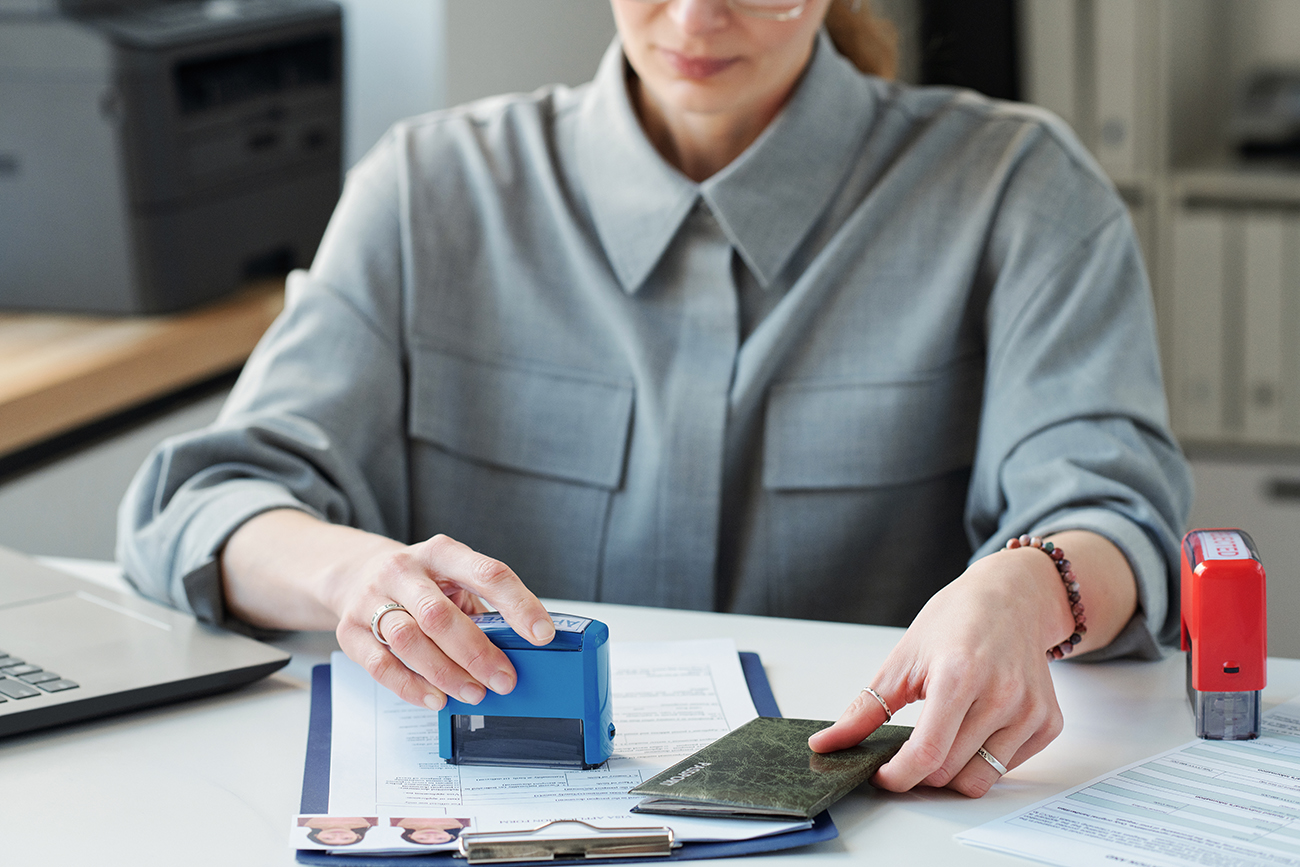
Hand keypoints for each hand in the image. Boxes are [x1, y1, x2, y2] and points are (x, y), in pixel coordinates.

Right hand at [330, 533, 555, 710]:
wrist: (356, 573)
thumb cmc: (420, 582)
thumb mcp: (453, 580)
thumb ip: (482, 608)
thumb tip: (521, 649)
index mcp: (442, 552)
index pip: (488, 574)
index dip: (519, 604)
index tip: (542, 634)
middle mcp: (404, 570)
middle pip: (441, 615)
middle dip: (477, 653)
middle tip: (503, 680)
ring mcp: (371, 598)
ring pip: (409, 641)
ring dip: (445, 674)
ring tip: (473, 692)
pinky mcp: (350, 629)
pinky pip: (380, 664)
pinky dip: (411, 687)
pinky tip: (435, 698)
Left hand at [808, 545, 1072, 796]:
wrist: (1011, 597)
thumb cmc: (956, 621)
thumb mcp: (902, 659)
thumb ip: (865, 709)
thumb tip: (828, 743)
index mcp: (958, 676)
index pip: (926, 754)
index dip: (897, 776)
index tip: (883, 775)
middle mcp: (1001, 696)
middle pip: (949, 772)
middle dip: (919, 771)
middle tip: (909, 749)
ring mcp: (1030, 711)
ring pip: (979, 779)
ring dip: (952, 771)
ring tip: (943, 736)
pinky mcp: (1049, 722)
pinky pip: (1007, 768)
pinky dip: (984, 759)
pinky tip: (976, 726)